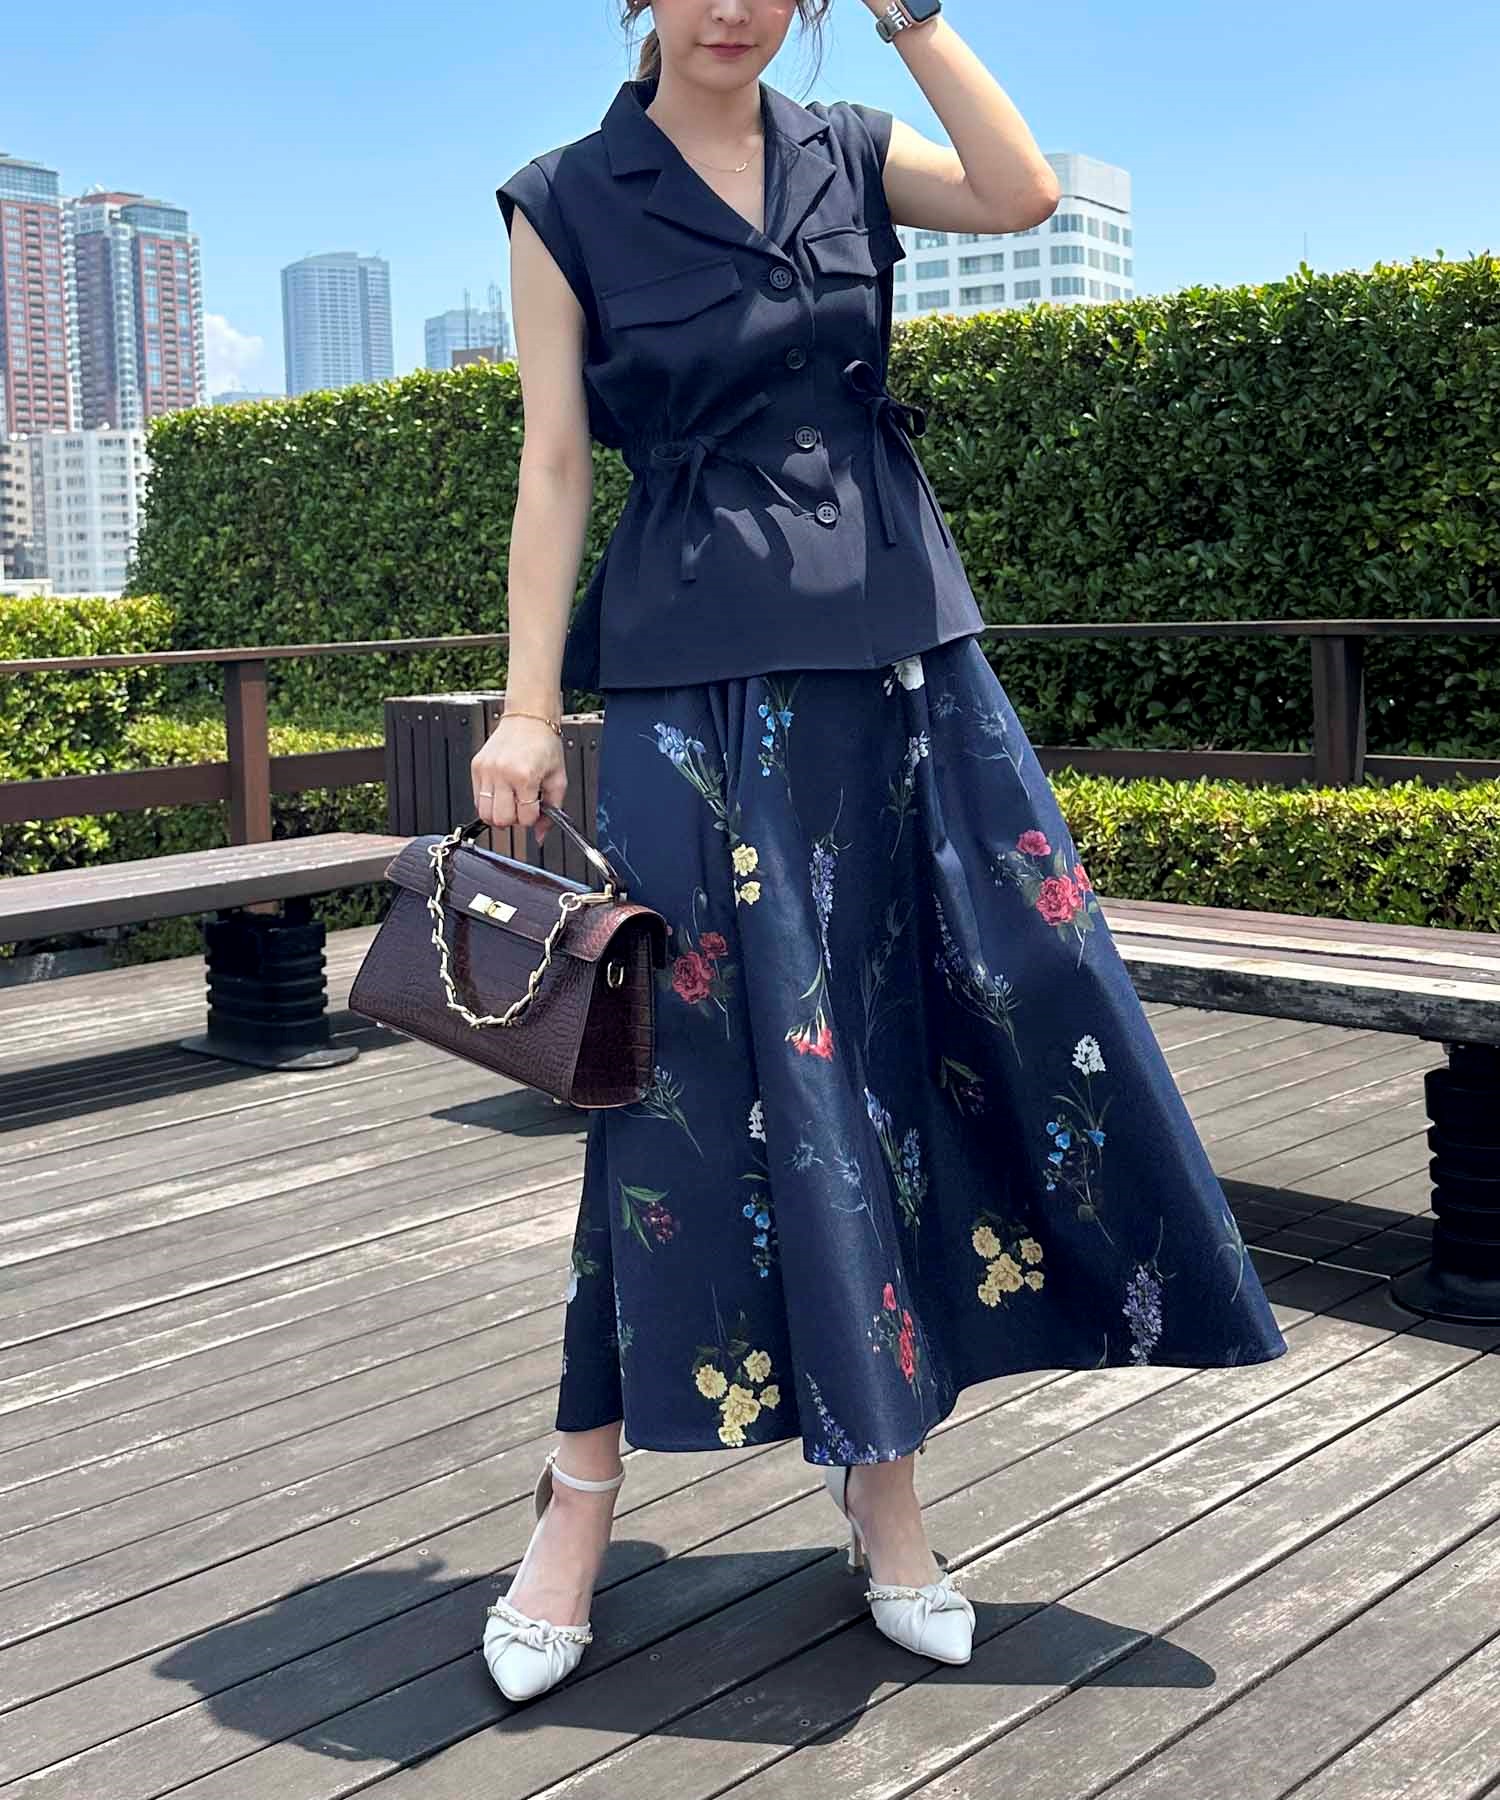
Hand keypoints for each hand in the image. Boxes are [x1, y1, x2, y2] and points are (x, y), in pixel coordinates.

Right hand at [471, 716, 567, 840]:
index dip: (532, 818)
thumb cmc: (544, 745)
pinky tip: (501, 791)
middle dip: (514, 819)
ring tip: (510, 801)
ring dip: (499, 814)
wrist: (528, 719)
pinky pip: (477, 799)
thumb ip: (553, 811)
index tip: (535, 807)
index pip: (525, 818)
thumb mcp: (558, 779)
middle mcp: (502, 773)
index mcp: (525, 776)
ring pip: (484, 813)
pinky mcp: (476, 767)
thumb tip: (541, 836)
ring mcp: (486, 770)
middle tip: (521, 807)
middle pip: (501, 820)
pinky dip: (489, 802)